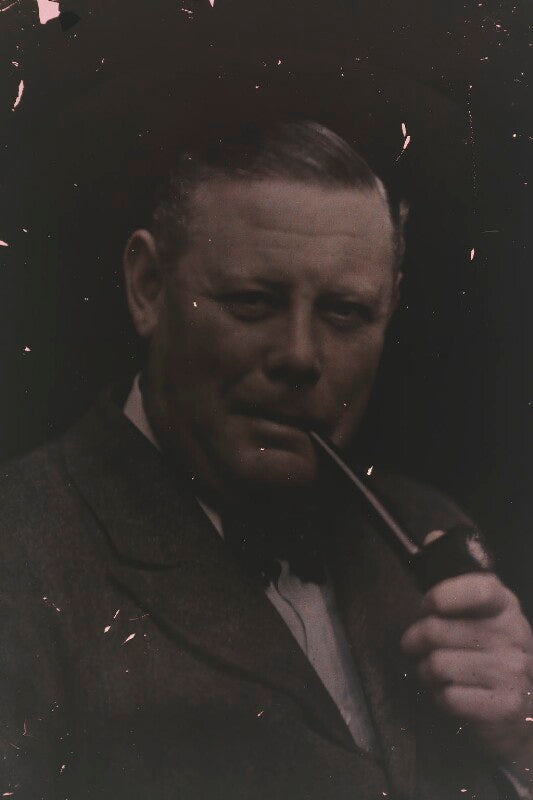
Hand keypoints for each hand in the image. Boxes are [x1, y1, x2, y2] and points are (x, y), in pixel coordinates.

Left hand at [401, 545, 532, 773]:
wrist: (519, 710)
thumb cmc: (484, 653)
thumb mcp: (472, 610)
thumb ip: (450, 576)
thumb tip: (432, 538)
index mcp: (504, 604)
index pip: (479, 588)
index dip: (445, 594)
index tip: (428, 604)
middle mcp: (514, 633)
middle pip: (437, 630)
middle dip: (416, 641)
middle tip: (419, 647)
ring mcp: (515, 671)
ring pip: (438, 665)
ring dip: (427, 672)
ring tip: (437, 673)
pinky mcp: (508, 706)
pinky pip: (449, 697)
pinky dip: (442, 698)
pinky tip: (453, 695)